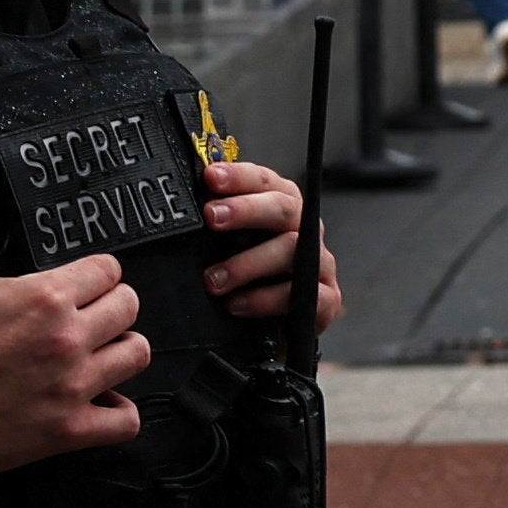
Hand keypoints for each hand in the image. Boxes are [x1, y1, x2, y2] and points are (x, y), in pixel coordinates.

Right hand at [0, 249, 150, 475]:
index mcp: (45, 295)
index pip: (108, 269)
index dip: (99, 273)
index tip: (88, 282)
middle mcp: (68, 337)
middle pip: (129, 306)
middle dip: (115, 305)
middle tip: (95, 316)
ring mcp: (73, 386)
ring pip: (136, 355)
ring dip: (122, 351)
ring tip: (102, 354)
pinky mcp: (68, 430)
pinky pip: (124, 422)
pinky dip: (119, 413)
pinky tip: (103, 403)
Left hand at [204, 150, 330, 333]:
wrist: (276, 332)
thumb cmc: (252, 280)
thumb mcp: (231, 248)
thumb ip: (217, 226)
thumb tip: (181, 207)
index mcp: (282, 208)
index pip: (264, 181)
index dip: (239, 176)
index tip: (210, 178)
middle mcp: (305, 229)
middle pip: (283, 208)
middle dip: (246, 209)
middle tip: (212, 217)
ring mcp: (320, 262)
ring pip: (292, 250)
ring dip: (248, 263)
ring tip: (213, 280)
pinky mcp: (326, 297)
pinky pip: (300, 294)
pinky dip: (264, 299)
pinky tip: (237, 305)